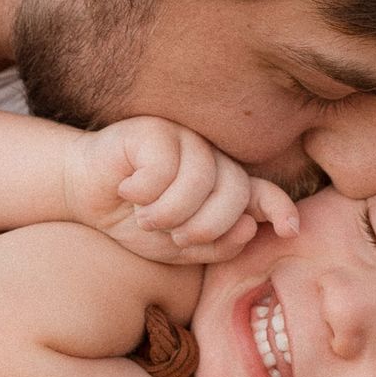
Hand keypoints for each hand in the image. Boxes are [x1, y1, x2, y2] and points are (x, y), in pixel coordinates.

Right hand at [64, 117, 298, 263]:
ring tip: (144, 218)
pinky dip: (144, 190)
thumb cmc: (133, 220)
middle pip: (235, 192)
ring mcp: (187, 141)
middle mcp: (213, 161)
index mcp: (224, 189)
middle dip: (208, 226)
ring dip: (169, 212)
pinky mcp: (157, 129)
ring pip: (201, 180)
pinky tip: (127, 189)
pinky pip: (165, 166)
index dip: (281, 209)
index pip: (263, 194)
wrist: (84, 195)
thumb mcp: (177, 247)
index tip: (291, 230)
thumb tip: (250, 229)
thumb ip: (216, 245)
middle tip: (176, 237)